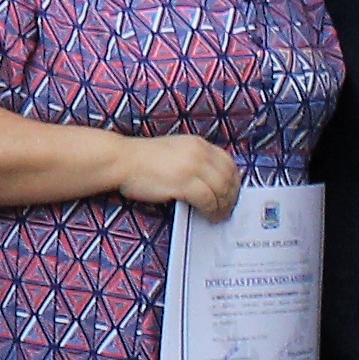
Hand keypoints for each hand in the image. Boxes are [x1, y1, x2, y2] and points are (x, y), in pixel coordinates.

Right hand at [115, 135, 243, 217]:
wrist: (123, 160)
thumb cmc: (142, 159)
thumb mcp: (175, 150)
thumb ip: (193, 159)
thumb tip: (208, 179)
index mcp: (198, 143)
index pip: (228, 161)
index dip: (234, 180)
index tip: (232, 192)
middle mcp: (199, 153)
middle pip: (228, 177)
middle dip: (231, 196)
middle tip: (228, 208)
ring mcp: (193, 167)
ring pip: (221, 190)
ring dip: (223, 206)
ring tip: (219, 216)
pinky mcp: (185, 183)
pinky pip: (208, 200)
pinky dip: (211, 210)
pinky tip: (208, 216)